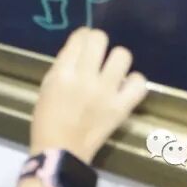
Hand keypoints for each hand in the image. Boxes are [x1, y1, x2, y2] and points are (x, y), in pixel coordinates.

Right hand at [30, 28, 147, 163]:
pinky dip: (134, 82)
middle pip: (100, 39)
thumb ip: (63, 64)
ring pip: (122, 55)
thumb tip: (79, 49)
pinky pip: (139, 83)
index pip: (80, 37)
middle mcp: (85, 78)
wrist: (61, 150)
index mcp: (63, 72)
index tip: (83, 42)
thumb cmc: (47, 118)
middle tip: (96, 53)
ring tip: (112, 70)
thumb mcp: (47, 84)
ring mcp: (106, 92)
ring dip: (116, 59)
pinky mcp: (121, 108)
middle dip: (97, 42)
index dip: (83, 36)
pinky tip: (124, 86)